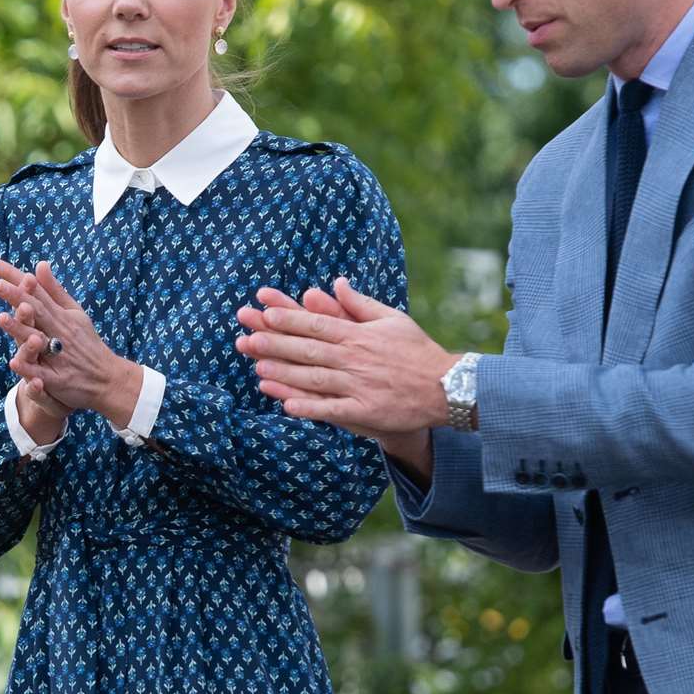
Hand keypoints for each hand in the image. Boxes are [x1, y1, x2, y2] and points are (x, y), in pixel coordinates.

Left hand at [0, 256, 142, 427]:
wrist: (108, 378)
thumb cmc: (87, 343)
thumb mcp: (74, 312)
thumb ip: (54, 291)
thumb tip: (40, 264)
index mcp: (61, 314)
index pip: (33, 289)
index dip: (11, 275)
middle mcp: (59, 331)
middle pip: (36, 310)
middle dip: (17, 297)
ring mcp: (58, 355)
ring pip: (37, 340)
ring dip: (20, 329)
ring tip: (1, 318)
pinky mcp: (58, 379)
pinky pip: (41, 373)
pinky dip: (29, 368)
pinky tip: (14, 362)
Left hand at [236, 278, 456, 437]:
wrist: (447, 386)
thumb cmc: (417, 351)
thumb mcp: (392, 319)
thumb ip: (360, 303)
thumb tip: (336, 282)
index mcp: (358, 335)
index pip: (317, 324)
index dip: (288, 319)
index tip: (264, 312)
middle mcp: (354, 359)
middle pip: (308, 350)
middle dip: (275, 344)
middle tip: (246, 339)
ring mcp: (359, 385)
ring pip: (314, 379)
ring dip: (284, 374)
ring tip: (257, 369)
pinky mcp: (366, 411)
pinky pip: (333, 410)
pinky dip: (310, 408)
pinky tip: (287, 407)